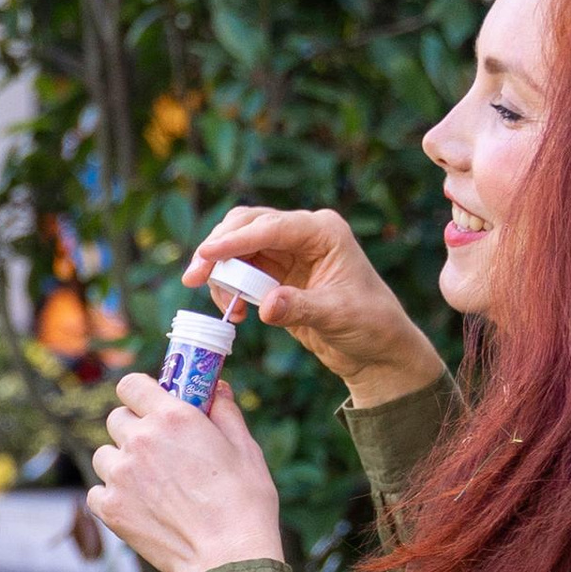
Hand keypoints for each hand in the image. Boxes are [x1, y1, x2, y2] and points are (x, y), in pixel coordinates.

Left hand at [87, 378, 282, 571]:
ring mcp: (121, 475)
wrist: (227, 556)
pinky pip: (97, 491)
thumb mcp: (244, 448)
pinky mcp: (110, 508)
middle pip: (117, 419)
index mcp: (172, 417)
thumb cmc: (244, 502)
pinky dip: (111, 496)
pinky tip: (137, 505)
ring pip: (104, 455)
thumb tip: (217, 389)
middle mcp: (140, 440)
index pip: (131, 385)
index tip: (149, 404)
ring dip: (120, 463)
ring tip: (149, 483)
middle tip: (157, 449)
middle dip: (134, 428)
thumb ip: (225, 412)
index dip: (139, 393)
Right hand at [182, 205, 443, 407]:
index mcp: (324, 232)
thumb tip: (264, 305)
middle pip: (247, 224)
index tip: (205, 254)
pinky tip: (238, 314)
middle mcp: (304, 233)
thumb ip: (298, 308)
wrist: (376, 347)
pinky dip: (230, 289)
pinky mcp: (277, 272)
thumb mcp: (336, 317)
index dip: (235, 240)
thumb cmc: (369, 325)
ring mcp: (289, 251)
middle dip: (217, 249)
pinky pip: (241, 271)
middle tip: (194, 278)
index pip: (271, 228)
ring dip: (222, 273)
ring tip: (228, 309)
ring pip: (238, 247)